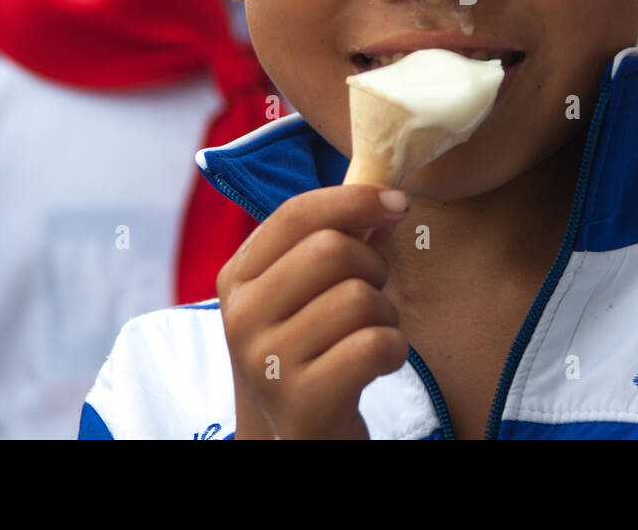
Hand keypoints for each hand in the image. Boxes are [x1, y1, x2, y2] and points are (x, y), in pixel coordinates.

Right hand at [218, 184, 410, 438]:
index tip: (399, 203)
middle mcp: (242, 316)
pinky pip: (375, 344)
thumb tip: (388, 200)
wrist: (290, 439)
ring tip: (368, 335)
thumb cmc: (309, 353)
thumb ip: (338, 243)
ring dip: (385, 314)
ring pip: (359, 296)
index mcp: (237, 278)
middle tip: (371, 295)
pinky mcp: (302, 400)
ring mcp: (267, 361)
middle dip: (373, 266)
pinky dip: (395, 349)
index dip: (355, 198)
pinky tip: (377, 364)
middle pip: (332, 249)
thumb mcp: (305, 295)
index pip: (296, 213)